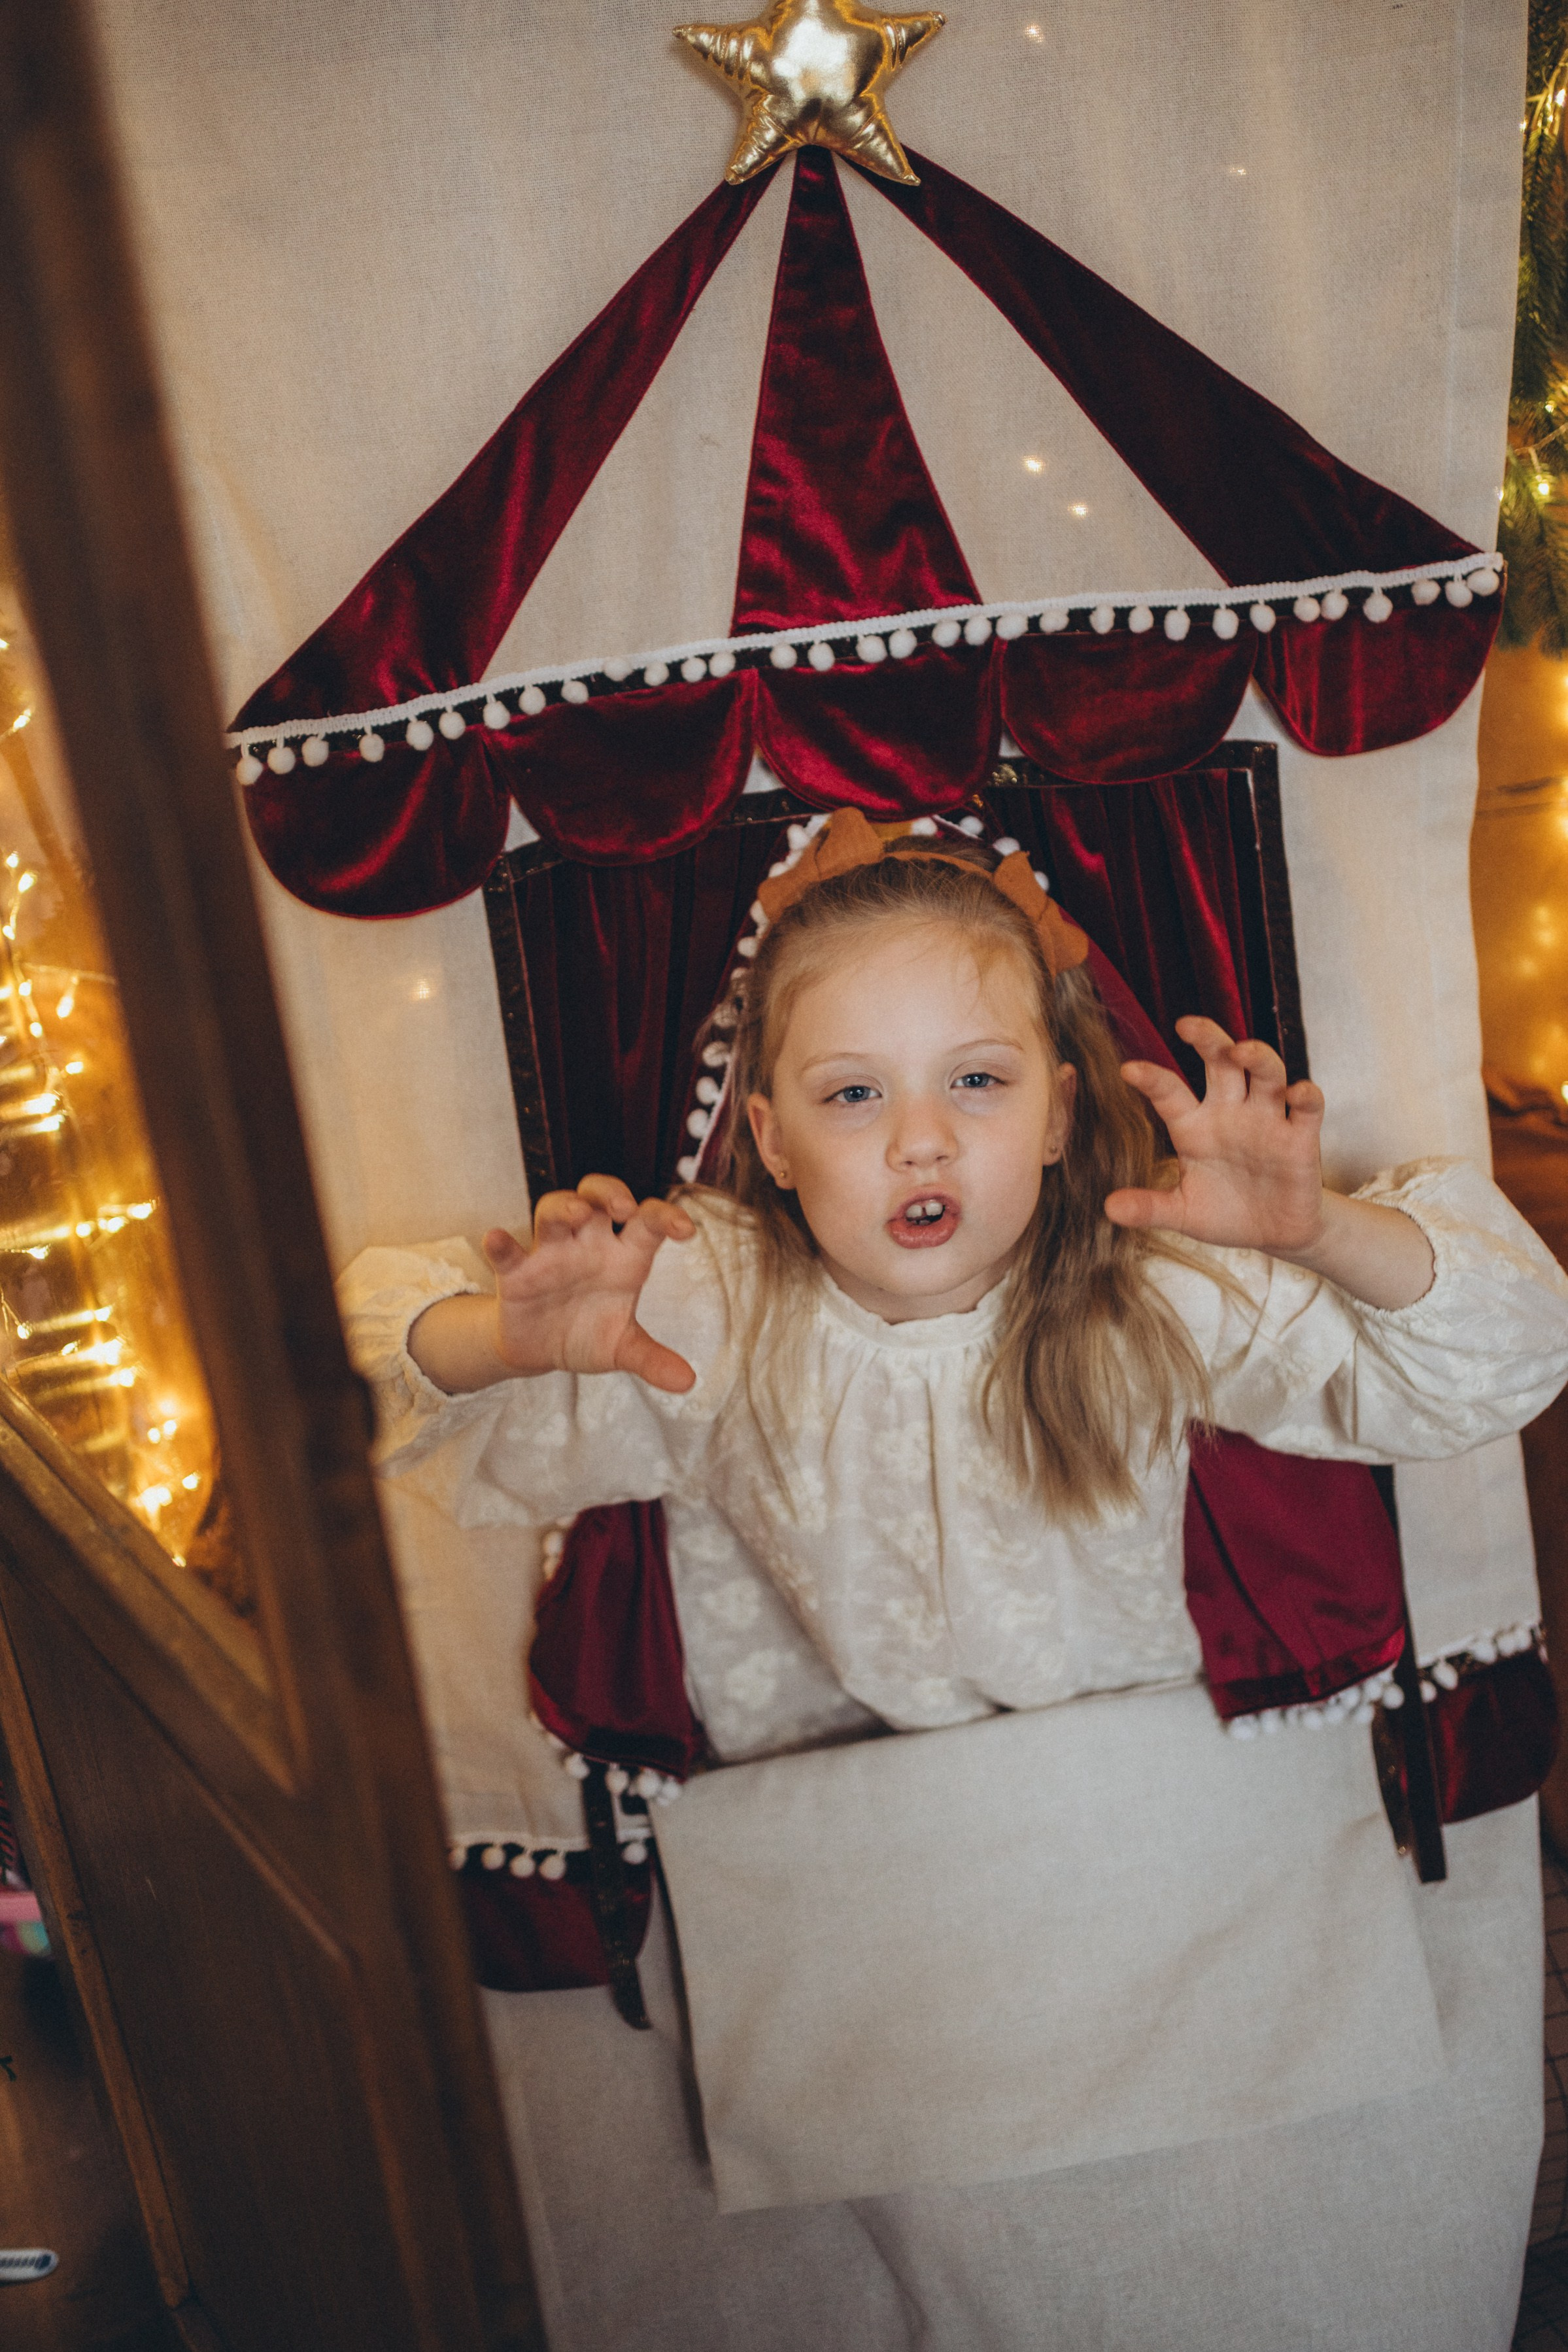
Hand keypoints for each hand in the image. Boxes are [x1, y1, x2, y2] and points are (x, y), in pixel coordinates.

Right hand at [486, 1175, 696, 1393]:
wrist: (541, 1352)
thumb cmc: (589, 1334)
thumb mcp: (622, 1349)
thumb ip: (652, 1359)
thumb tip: (687, 1382)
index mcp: (624, 1256)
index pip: (648, 1223)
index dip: (667, 1217)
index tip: (686, 1230)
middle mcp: (589, 1245)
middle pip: (598, 1197)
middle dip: (610, 1193)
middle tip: (624, 1207)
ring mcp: (551, 1254)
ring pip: (553, 1210)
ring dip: (564, 1206)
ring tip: (576, 1212)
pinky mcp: (516, 1273)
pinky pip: (507, 1252)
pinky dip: (501, 1244)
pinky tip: (496, 1238)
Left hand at [1106, 1018, 1325, 1253]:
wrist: (1273, 1235)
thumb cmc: (1224, 1213)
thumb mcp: (1183, 1213)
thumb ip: (1151, 1208)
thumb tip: (1108, 1209)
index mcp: (1194, 1126)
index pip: (1170, 1093)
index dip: (1151, 1080)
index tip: (1128, 1070)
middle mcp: (1230, 1113)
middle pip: (1220, 1063)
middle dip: (1207, 1040)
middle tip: (1187, 1024)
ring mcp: (1267, 1120)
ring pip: (1266, 1073)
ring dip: (1257, 1056)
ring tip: (1241, 1050)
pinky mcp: (1300, 1137)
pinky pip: (1308, 1108)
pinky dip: (1306, 1096)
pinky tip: (1298, 1093)